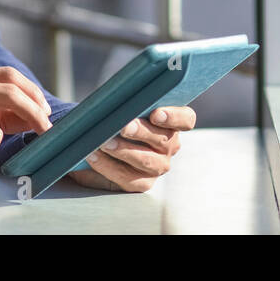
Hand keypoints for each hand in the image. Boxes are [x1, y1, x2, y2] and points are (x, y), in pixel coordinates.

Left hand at [65, 106, 195, 192]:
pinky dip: (107, 166)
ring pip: (145, 160)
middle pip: (163, 140)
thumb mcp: (126, 106)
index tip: (155, 113)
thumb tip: (119, 97)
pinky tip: (93, 155)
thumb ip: (129, 102)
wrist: (100, 141)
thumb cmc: (117, 116)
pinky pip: (127, 178)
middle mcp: (170, 146)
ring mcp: (158, 166)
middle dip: (141, 132)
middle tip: (123, 126)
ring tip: (103, 142)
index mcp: (173, 123)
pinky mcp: (141, 183)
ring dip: (122, 150)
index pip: (186, 119)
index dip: (174, 116)